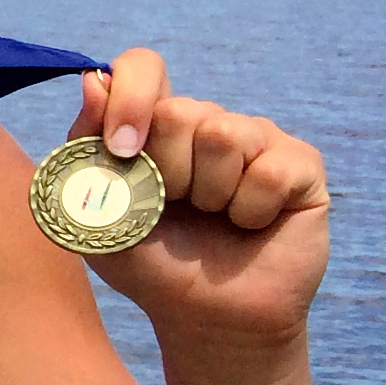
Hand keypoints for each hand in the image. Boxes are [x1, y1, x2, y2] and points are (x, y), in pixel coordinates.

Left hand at [68, 58, 330, 347]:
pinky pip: (270, 171)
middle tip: (175, 208)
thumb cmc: (150, 265)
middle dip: (166, 173)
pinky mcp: (300, 166)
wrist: (203, 317)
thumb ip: (85, 150)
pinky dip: (250, 211)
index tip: (122, 150)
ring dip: (209, 194)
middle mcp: (207, 122)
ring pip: (225, 135)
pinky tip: (250, 225)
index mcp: (155, 125)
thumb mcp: (98, 214)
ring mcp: (257, 140)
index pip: (143, 67)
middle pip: (180, 111)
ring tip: (214, 218)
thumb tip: (92, 80)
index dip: (130, 98)